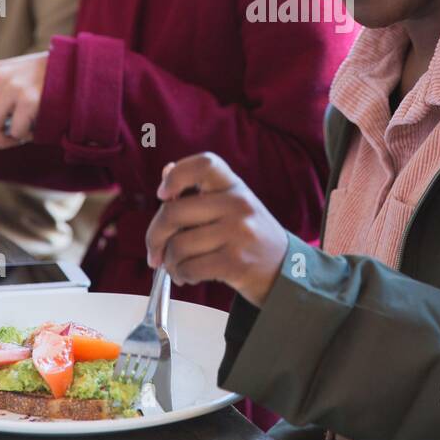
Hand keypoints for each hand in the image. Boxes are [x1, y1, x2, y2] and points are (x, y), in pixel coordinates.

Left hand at [146, 153, 288, 306]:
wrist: (285, 271)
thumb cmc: (249, 237)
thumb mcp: (233, 207)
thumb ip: (200, 193)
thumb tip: (166, 173)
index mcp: (235, 186)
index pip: (204, 164)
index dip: (176, 175)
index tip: (163, 194)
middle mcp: (238, 204)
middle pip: (173, 212)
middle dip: (154, 236)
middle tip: (155, 251)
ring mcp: (238, 233)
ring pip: (178, 246)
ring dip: (169, 262)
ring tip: (177, 266)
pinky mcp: (235, 262)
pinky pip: (189, 268)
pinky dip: (181, 275)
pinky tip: (187, 276)